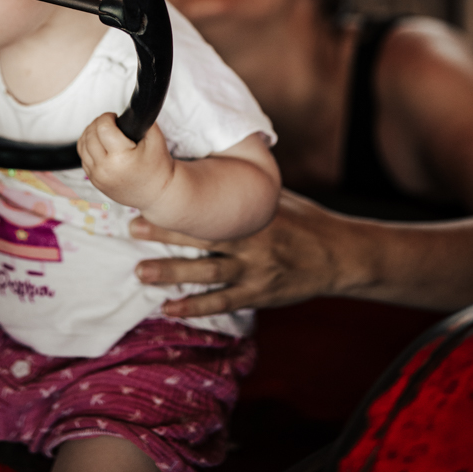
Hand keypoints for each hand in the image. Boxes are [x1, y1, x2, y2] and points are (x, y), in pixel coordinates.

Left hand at [77, 112, 174, 210]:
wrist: (157, 194)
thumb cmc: (158, 167)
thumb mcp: (156, 139)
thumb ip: (143, 121)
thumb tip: (129, 110)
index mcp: (121, 158)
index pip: (102, 127)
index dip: (107, 117)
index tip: (114, 116)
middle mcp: (106, 169)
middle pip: (90, 135)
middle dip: (98, 123)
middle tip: (109, 122)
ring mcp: (98, 177)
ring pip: (82, 145)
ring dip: (90, 133)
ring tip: (103, 131)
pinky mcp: (95, 182)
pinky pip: (83, 158)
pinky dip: (88, 147)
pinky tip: (100, 144)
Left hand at [130, 190, 352, 316]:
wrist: (339, 255)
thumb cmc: (305, 220)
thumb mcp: (276, 197)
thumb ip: (246, 190)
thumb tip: (213, 163)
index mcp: (252, 215)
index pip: (210, 208)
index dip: (180, 205)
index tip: (151, 197)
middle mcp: (250, 243)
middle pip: (201, 238)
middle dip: (165, 234)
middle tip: (134, 228)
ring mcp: (253, 272)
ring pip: (205, 274)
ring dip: (171, 272)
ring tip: (141, 272)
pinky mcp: (257, 295)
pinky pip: (221, 302)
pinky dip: (194, 307)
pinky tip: (169, 309)